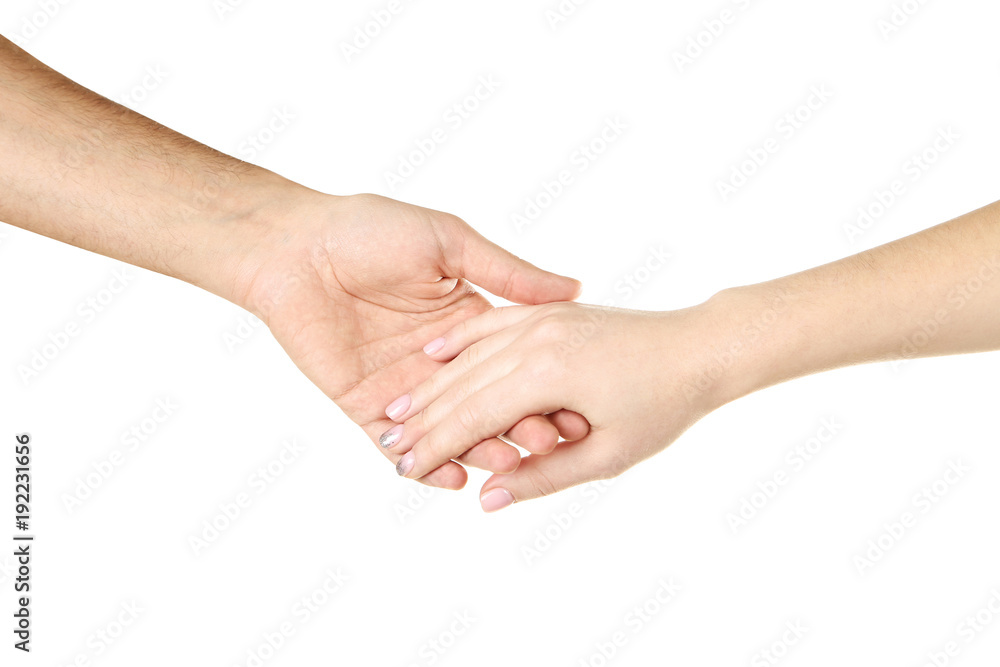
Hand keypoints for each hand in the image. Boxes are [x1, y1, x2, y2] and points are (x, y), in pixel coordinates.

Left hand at [233, 192, 588, 488]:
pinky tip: (452, 481)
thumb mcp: (449, 243)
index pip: (512, 364)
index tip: (576, 404)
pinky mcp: (365, 406)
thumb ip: (507, 273)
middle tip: (549, 444)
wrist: (295, 246)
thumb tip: (574, 288)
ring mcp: (403, 388)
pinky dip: (424, 464)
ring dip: (478, 449)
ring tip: (506, 466)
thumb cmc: (371, 230)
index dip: (542, 384)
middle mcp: (439, 362)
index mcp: (465, 323)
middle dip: (517, 423)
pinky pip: (396, 445)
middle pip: (486, 403)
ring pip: (448, 430)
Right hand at [382, 300, 739, 508]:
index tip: (403, 470)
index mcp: (548, 375)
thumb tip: (485, 501)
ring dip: (432, 383)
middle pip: (463, 384)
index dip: (435, 447)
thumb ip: (543, 477)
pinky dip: (460, 340)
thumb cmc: (662, 407)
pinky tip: (435, 353)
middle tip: (388, 446)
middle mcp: (536, 339)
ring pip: (470, 353)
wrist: (700, 347)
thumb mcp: (608, 455)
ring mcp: (542, 319)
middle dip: (424, 419)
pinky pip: (492, 323)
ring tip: (398, 409)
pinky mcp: (550, 310)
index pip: (473, 417)